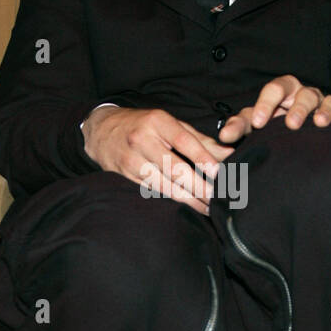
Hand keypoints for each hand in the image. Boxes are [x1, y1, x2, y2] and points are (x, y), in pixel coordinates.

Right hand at [82, 106, 232, 214]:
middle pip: (174, 167)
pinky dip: (170, 201)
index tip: (218, 172)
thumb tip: (229, 154)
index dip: (202, 157)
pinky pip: (150, 191)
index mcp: (158, 121)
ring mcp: (131, 159)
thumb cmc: (144, 126)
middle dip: (198, 185)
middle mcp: (142, 139)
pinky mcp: (123, 176)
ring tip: (207, 208)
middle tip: (218, 198)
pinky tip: (185, 208)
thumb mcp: (170, 124)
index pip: (183, 140)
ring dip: (187, 199)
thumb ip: (200, 140)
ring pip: (163, 184)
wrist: (101, 130)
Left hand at [217, 75, 330, 142]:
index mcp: (283, 93)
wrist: (292, 138)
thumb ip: (239, 126)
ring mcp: (325, 108)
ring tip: (321, 124)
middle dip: (299, 107)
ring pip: (329, 103)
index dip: (267, 103)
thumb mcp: (253, 124)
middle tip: (290, 125)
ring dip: (326, 112)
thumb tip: (224, 137)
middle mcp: (305, 96)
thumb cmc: (270, 128)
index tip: (258, 123)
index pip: (275, 89)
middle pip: (305, 93)